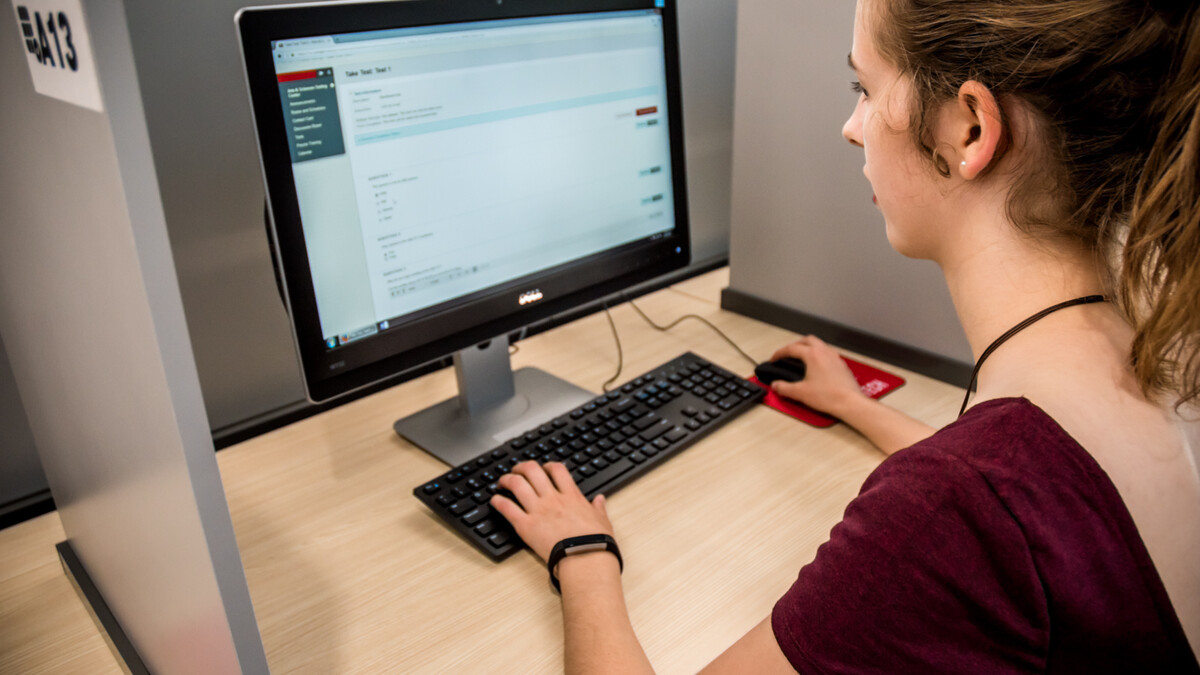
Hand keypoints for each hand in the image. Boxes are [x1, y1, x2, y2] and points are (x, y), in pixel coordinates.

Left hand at [490, 461, 614, 561]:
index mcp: (571, 496)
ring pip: (517, 485)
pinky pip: (507, 508)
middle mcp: (553, 499)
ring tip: (502, 483)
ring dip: (507, 480)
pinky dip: (498, 502)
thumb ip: (599, 508)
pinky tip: (495, 501)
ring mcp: (538, 511)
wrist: (585, 558)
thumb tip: (600, 500)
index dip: (547, 465)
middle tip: (517, 471)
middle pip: (533, 471)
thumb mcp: (603, 521)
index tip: (543, 468)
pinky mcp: (526, 526)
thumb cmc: (596, 543)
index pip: (557, 470)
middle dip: (522, 468)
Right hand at [769, 336, 863, 416]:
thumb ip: (784, 388)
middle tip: (787, 353)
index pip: (792, 348)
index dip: (780, 353)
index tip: (775, 358)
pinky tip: (818, 365)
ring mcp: (835, 358)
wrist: (850, 403)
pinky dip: (819, 354)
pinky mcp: (842, 365)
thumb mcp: (800, 393)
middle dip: (795, 345)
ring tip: (802, 356)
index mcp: (813, 355)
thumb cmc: (830, 396)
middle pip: (807, 340)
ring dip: (808, 347)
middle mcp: (825, 353)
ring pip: (819, 344)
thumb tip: (776, 386)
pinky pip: (828, 353)